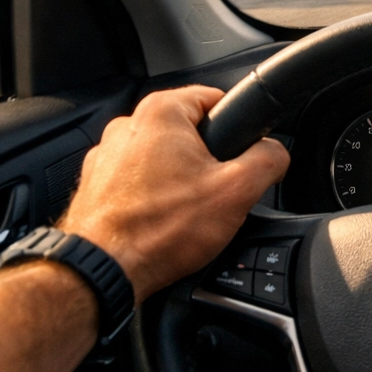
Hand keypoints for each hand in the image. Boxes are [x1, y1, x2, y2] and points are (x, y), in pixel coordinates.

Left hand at [61, 85, 289, 301]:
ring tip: (186, 214)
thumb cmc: (158, 231)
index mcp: (161, 112)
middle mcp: (127, 126)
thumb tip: (276, 153)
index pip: (215, 98)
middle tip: (216, 193)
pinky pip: (137, 181)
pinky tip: (161, 223)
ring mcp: (105, 156)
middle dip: (207, 160)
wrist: (103, 272)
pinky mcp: (95, 185)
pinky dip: (151, 197)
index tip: (241, 156)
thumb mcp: (237, 192)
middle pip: (188, 132)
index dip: (238, 128)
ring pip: (161, 158)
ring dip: (177, 180)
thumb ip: (268, 160)